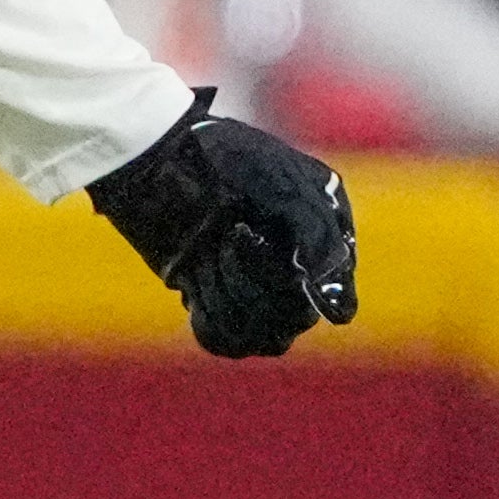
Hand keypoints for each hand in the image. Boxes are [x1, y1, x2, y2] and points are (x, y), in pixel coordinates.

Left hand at [86, 91, 358, 358]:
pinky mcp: (216, 302)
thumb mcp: (286, 188)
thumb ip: (320, 242)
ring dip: (229, 292)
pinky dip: (209, 315)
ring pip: (262, 337)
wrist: (159, 158)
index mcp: (325, 242)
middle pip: (294, 320)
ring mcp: (257, 290)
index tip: (254, 235)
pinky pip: (225, 341)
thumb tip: (339, 313)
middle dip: (254, 280)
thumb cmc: (226, 161)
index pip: (333, 297)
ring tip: (210, 250)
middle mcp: (298, 273)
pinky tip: (194, 281)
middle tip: (230, 235)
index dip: (294, 280)